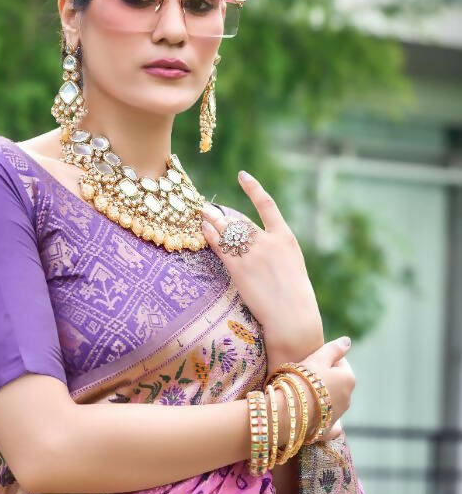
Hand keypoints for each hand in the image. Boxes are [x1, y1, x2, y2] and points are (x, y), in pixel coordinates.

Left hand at [201, 170, 323, 367]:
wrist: (291, 316)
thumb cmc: (294, 297)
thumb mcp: (291, 266)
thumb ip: (275, 251)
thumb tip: (257, 243)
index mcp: (286, 238)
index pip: (268, 205)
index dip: (253, 188)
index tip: (242, 176)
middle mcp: (268, 242)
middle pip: (239, 221)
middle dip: (221, 215)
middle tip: (206, 208)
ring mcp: (253, 254)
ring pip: (227, 232)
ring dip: (211, 222)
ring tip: (200, 215)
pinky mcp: (239, 269)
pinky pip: (220, 247)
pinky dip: (209, 236)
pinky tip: (202, 230)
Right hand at [295, 337, 354, 438]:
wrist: (288, 410)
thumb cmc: (302, 379)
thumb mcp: (318, 358)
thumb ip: (334, 348)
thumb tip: (348, 341)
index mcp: (348, 379)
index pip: (340, 362)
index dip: (324, 359)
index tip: (309, 361)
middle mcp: (348, 398)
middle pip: (336, 382)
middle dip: (324, 378)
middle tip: (303, 376)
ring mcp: (338, 415)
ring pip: (332, 400)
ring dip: (322, 396)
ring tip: (302, 392)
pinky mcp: (327, 430)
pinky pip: (328, 422)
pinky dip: (323, 418)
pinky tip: (314, 415)